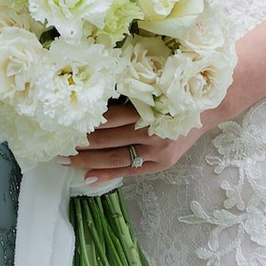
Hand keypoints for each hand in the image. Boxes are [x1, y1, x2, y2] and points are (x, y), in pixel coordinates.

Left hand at [75, 99, 205, 184]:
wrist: (208, 108)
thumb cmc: (174, 94)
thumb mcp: (154, 88)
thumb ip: (129, 95)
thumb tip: (92, 97)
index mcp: (149, 108)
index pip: (111, 118)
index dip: (88, 123)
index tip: (66, 124)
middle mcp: (153, 130)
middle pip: (109, 139)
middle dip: (81, 143)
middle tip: (57, 144)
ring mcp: (158, 149)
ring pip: (116, 157)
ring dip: (88, 160)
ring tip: (65, 160)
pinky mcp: (162, 163)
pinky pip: (130, 170)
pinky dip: (108, 174)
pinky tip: (88, 177)